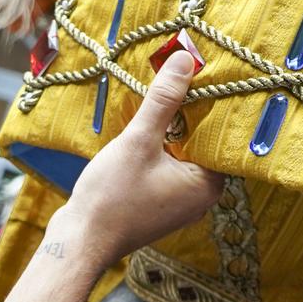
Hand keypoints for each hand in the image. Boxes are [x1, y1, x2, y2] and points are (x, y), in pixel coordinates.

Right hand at [51, 52, 222, 272]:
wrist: (80, 241)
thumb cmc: (112, 198)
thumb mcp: (138, 142)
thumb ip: (163, 101)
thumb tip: (185, 60)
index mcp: (208, 184)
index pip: (222, 136)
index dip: (214, 104)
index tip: (206, 74)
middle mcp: (201, 197)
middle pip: (201, 144)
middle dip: (189, 114)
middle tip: (182, 76)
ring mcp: (179, 203)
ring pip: (181, 155)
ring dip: (170, 131)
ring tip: (163, 95)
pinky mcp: (158, 204)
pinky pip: (165, 168)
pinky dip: (158, 149)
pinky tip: (145, 129)